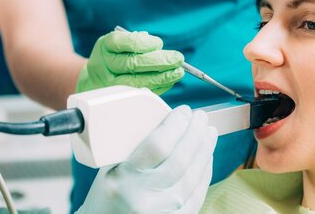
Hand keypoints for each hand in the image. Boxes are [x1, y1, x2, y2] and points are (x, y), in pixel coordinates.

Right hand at [76, 106, 217, 213]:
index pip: (157, 146)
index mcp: (123, 180)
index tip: (183, 111)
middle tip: (200, 116)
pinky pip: (197, 194)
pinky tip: (206, 157)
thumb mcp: (108, 169)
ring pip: (193, 176)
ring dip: (204, 150)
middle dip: (194, 133)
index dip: (175, 125)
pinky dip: (205, 172)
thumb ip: (130, 145)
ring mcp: (162, 212)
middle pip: (180, 160)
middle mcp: (144, 198)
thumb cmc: (106, 195)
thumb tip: (155, 114)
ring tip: (208, 132)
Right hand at [77, 30, 184, 94]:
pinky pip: (141, 93)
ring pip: (138, 81)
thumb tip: (157, 46)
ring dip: (162, 77)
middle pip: (133, 63)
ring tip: (178, 72)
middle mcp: (105, 64)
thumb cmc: (113, 55)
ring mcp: (110, 83)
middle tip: (178, 59)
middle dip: (159, 61)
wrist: (94, 77)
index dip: (144, 44)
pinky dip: (158, 87)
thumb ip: (136, 40)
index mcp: (105, 45)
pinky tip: (169, 80)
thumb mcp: (119, 42)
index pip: (125, 43)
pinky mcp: (119, 97)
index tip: (159, 43)